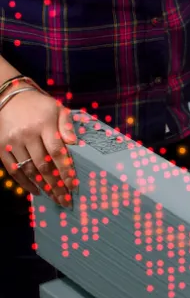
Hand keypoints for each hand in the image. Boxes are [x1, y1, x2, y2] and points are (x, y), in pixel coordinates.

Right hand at [0, 87, 76, 205]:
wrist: (10, 98)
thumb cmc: (39, 105)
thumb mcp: (57, 108)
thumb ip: (66, 125)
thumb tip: (74, 143)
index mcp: (44, 124)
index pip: (57, 152)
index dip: (66, 170)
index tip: (73, 185)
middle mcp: (27, 134)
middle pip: (43, 165)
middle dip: (56, 185)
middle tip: (65, 200)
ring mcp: (12, 142)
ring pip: (28, 171)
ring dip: (42, 187)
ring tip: (54, 198)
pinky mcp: (1, 148)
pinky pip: (13, 171)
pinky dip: (25, 183)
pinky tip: (36, 191)